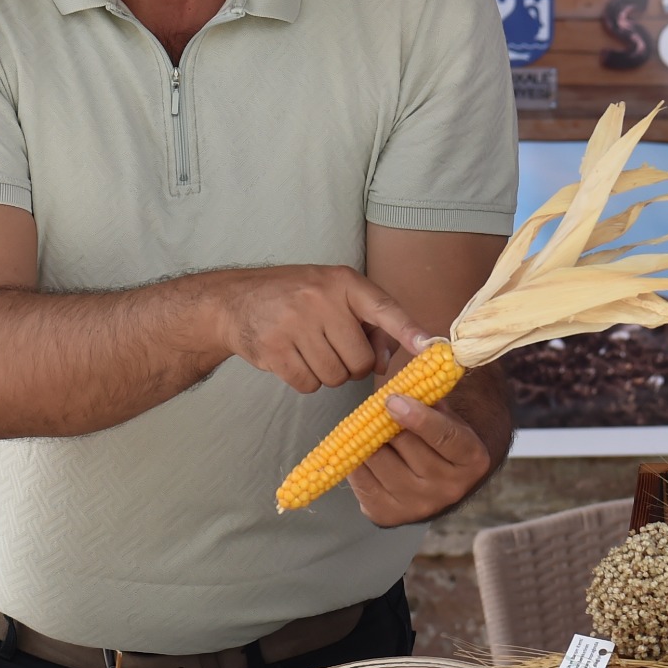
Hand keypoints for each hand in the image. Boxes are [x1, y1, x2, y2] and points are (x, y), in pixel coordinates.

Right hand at [213, 266, 427, 394]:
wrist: (234, 301)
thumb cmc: (294, 299)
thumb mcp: (332, 297)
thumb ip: (368, 326)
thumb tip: (385, 365)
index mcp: (343, 283)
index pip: (384, 309)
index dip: (409, 331)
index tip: (433, 348)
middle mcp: (321, 299)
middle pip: (360, 360)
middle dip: (351, 365)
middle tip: (332, 349)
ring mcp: (295, 324)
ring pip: (335, 377)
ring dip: (327, 374)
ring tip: (310, 351)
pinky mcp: (274, 349)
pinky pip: (308, 384)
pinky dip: (305, 381)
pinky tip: (293, 360)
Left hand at [347, 389, 494, 527]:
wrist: (438, 482)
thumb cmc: (438, 437)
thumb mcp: (446, 414)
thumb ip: (431, 395)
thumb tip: (406, 372)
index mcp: (471, 459)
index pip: (445, 436)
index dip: (417, 416)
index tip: (392, 399)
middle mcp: (449, 488)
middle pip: (405, 445)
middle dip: (386, 422)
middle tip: (377, 410)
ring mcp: (418, 506)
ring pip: (378, 461)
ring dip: (368, 440)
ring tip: (373, 433)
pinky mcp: (389, 516)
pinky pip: (360, 479)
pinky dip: (355, 460)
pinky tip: (363, 452)